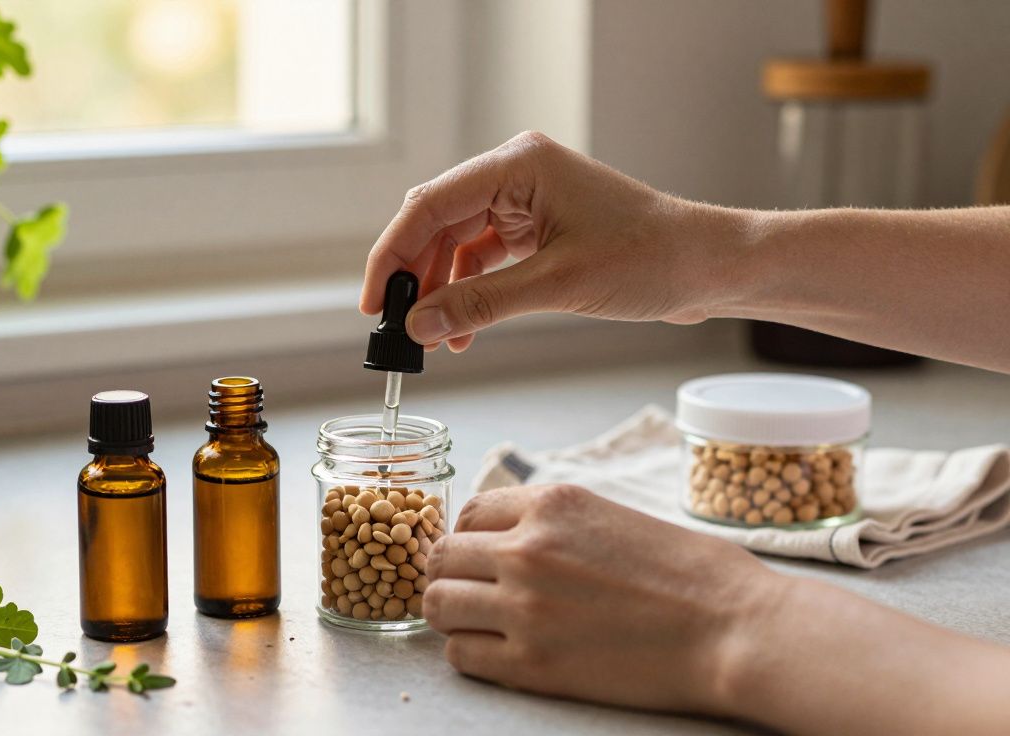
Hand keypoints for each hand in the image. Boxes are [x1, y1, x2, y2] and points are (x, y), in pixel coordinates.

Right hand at [361, 131, 742, 351]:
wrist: (709, 267)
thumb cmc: (651, 258)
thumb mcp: (557, 284)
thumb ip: (480, 304)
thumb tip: (418, 327)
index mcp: (518, 165)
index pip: (429, 205)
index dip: (392, 255)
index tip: (374, 303)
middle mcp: (517, 174)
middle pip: (437, 223)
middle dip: (414, 277)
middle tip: (396, 326)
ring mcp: (528, 201)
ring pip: (457, 244)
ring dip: (442, 291)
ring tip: (433, 339)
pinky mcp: (539, 228)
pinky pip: (485, 260)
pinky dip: (470, 294)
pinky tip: (462, 331)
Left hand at [424, 484, 777, 713]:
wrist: (734, 630)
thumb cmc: (693, 575)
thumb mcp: (613, 516)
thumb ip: (554, 522)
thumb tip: (509, 534)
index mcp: (552, 505)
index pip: (468, 513)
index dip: (469, 538)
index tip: (478, 557)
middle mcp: (527, 550)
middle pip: (442, 557)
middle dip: (452, 574)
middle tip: (472, 592)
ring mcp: (524, 607)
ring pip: (439, 605)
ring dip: (453, 614)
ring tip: (481, 623)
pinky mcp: (531, 663)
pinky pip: (460, 655)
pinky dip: (471, 654)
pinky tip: (499, 652)